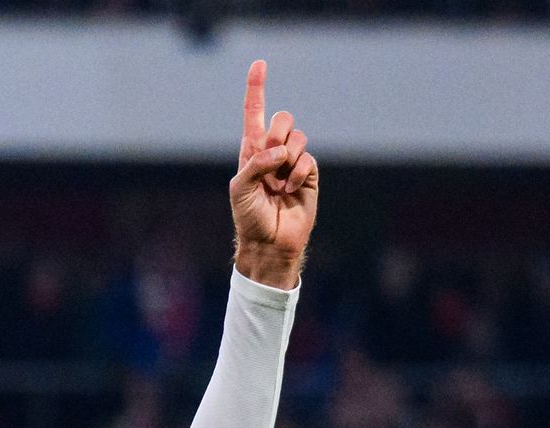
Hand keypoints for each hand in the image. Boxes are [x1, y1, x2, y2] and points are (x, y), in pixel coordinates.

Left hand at [229, 59, 317, 285]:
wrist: (268, 241)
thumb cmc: (248, 216)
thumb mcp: (240, 189)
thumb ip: (255, 164)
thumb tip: (280, 151)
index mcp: (251, 151)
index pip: (255, 113)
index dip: (257, 89)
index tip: (259, 64)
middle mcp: (272, 152)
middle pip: (283, 119)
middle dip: (278, 134)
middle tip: (269, 160)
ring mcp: (292, 162)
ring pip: (299, 138)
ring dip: (287, 160)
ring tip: (278, 184)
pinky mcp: (309, 173)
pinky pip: (308, 159)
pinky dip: (297, 174)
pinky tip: (289, 190)